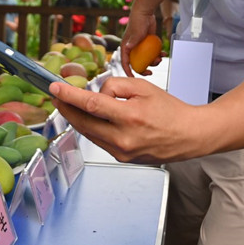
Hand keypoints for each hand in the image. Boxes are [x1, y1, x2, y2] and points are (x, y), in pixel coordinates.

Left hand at [49, 77, 202, 163]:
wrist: (189, 135)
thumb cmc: (170, 110)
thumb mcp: (143, 87)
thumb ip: (116, 86)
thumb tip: (96, 93)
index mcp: (131, 117)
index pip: (92, 104)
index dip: (69, 96)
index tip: (54, 89)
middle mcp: (124, 138)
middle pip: (84, 122)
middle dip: (66, 108)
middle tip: (56, 96)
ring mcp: (122, 152)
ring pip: (89, 133)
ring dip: (77, 118)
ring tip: (71, 105)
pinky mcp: (122, 158)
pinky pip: (100, 140)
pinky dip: (93, 128)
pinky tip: (92, 118)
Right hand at [118, 12, 159, 76]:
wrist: (145, 13)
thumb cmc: (137, 21)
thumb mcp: (134, 33)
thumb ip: (131, 42)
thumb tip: (127, 49)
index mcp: (126, 48)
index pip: (125, 62)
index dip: (128, 71)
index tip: (133, 77)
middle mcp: (133, 49)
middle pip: (137, 63)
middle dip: (144, 69)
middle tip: (150, 72)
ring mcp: (141, 47)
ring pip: (146, 59)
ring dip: (153, 62)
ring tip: (159, 59)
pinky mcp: (148, 44)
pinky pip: (153, 52)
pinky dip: (158, 54)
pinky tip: (163, 54)